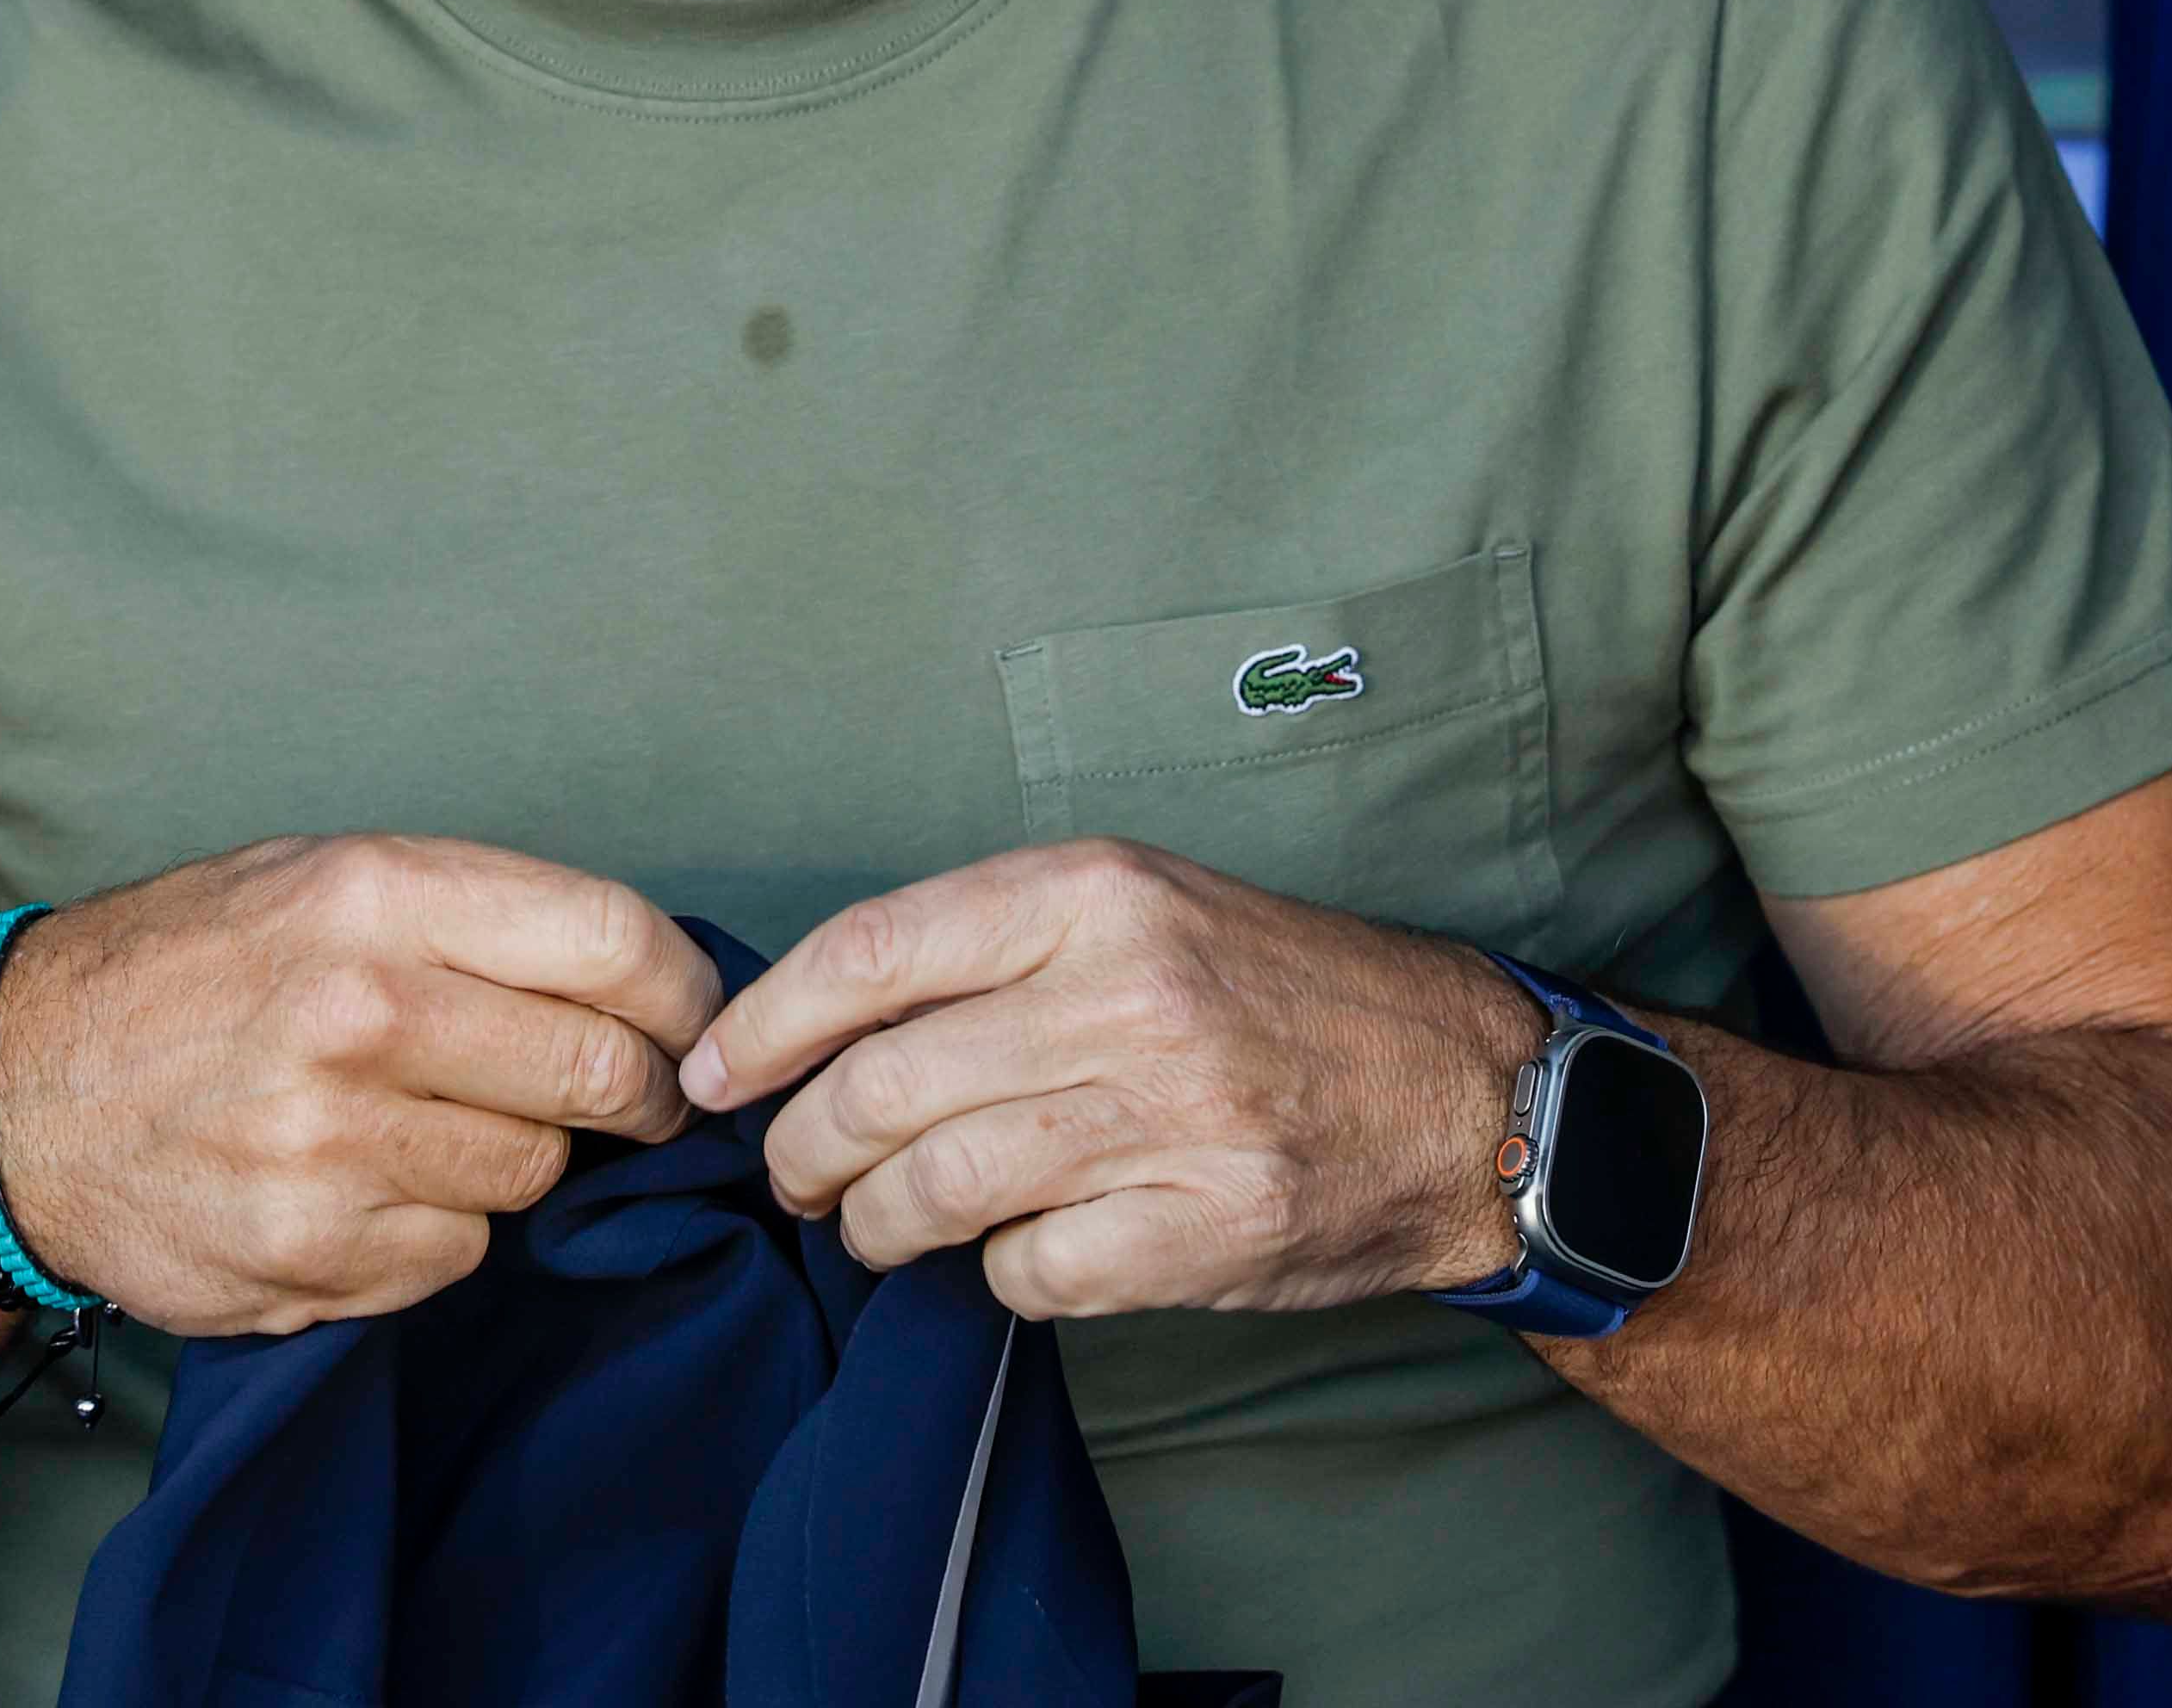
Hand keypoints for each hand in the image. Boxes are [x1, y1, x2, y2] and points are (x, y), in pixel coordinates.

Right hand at [0, 835, 726, 1337]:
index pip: (612, 941)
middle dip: (636, 1093)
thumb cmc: (178, 974)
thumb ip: (464, 916)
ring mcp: (336, 1148)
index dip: (685, 993)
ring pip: (532, 1176)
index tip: (695, 1023)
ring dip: (513, 1160)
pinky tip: (357, 1188)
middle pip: (600, 1071)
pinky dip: (433, 1232)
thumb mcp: (307, 881)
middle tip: (628, 1100)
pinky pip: (453, 1255)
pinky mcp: (313, 1256)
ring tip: (427, 1125)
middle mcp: (362, 1015)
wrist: (6, 1096)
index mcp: (372, 897)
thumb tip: (631, 974)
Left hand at [680, 838, 1541, 1319]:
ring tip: (870, 1227)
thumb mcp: (1139, 908)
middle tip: (792, 1174)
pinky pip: (1027, 1273)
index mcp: (1092, 893)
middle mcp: (1124, 994)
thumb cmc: (1275, 992)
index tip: (707, 1077)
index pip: (868, 955)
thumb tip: (815, 1025)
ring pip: (934, 1190)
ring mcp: (1166, 1118)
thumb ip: (989, 950)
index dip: (761, 1028)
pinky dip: (992, 1277)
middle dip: (803, 1148)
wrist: (1464, 1091)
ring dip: (874, 1226)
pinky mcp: (1201, 1231)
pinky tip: (1003, 1257)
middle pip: (880, 1087)